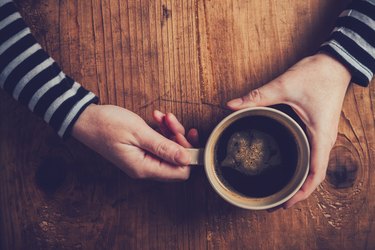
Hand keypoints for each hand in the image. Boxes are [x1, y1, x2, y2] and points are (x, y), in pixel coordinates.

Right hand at [71, 104, 191, 180]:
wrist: (85, 119)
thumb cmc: (107, 124)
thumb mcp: (139, 133)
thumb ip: (164, 147)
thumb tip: (186, 158)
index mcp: (144, 168)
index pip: (180, 172)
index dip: (186, 154)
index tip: (182, 135)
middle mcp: (144, 168)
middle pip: (176, 160)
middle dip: (179, 138)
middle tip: (172, 121)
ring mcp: (142, 160)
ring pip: (169, 150)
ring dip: (170, 131)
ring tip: (163, 116)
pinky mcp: (140, 151)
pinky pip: (158, 143)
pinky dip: (161, 130)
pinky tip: (157, 118)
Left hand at [227, 53, 350, 207]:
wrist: (336, 63)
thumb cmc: (317, 75)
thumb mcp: (284, 86)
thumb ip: (257, 97)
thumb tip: (231, 106)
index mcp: (320, 136)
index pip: (315, 174)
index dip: (301, 193)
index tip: (285, 204)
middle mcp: (325, 141)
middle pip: (314, 177)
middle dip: (297, 193)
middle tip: (275, 203)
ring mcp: (324, 136)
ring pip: (314, 167)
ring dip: (300, 182)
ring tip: (281, 192)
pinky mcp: (319, 131)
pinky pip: (312, 156)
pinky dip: (302, 168)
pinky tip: (289, 168)